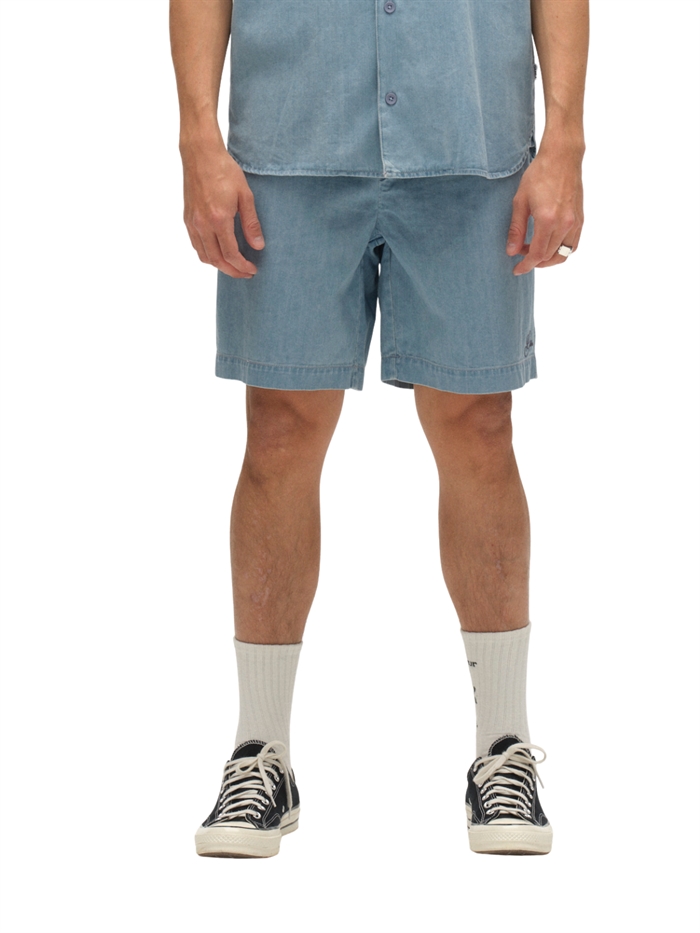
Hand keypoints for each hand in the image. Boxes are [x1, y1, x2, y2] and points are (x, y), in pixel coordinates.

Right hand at [180, 143, 263, 278]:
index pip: (231, 254)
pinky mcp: (187, 219)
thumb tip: (258, 246)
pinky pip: (196, 245)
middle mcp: (202, 224)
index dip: (242, 266)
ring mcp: (192, 222)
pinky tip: (218, 252)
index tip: (252, 269)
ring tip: (233, 265)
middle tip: (245, 273)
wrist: (200, 154)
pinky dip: (207, 255)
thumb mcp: (245, 195)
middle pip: (217, 260)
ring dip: (219, 265)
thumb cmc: (224, 170)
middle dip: (232, 271)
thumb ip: (251, 223)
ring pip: (204, 256)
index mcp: (218, 219)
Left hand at [506, 142, 583, 274]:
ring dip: (548, 259)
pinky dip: (561, 251)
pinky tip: (549, 245)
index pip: (537, 254)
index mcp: (548, 219)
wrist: (562, 157)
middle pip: (549, 256)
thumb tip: (511, 252)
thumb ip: (516, 229)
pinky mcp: (580, 218)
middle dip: (533, 260)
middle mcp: (565, 223)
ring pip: (563, 254)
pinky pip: (573, 244)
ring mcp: (575, 222)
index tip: (516, 270)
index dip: (526, 265)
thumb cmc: (539, 174)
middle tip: (520, 253)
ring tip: (534, 253)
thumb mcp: (520, 201)